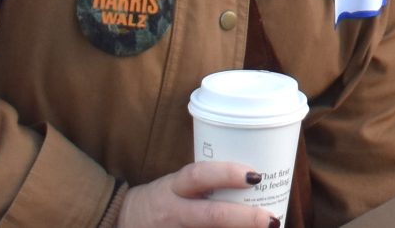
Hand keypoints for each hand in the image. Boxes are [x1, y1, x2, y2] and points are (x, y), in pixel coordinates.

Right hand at [114, 161, 281, 227]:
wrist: (123, 221)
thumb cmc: (164, 198)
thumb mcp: (179, 184)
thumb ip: (209, 182)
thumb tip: (258, 179)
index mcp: (175, 188)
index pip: (199, 175)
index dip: (227, 174)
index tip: (255, 175)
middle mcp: (173, 212)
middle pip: (210, 216)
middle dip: (244, 218)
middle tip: (271, 219)